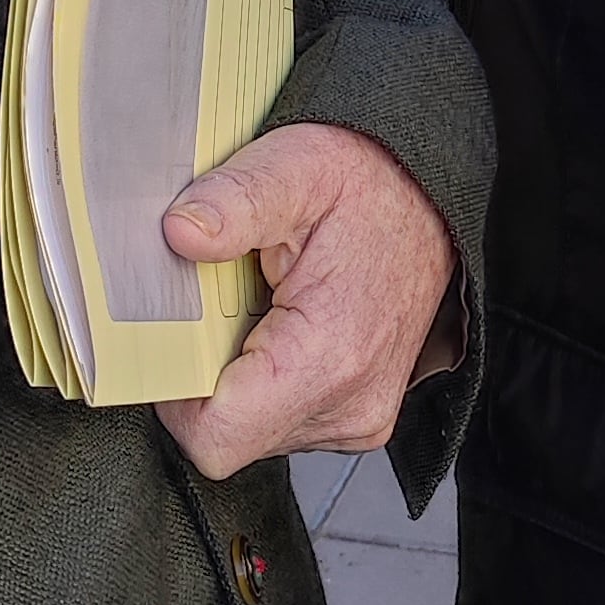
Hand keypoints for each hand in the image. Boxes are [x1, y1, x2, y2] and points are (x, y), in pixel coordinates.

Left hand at [156, 121, 457, 482]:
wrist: (431, 198)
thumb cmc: (369, 184)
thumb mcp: (296, 166)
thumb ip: (235, 200)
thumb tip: (180, 232)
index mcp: (329, 356)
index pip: (216, 437)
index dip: (173, 394)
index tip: (173, 336)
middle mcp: (350, 406)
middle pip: (228, 437)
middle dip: (202, 378)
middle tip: (218, 306)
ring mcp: (358, 418)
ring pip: (251, 433)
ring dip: (233, 380)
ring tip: (256, 309)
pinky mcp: (358, 417)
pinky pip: (280, 423)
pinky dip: (263, 382)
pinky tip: (278, 327)